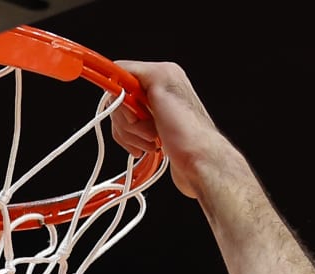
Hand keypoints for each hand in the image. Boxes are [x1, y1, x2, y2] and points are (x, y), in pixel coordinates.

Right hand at [109, 60, 238, 199]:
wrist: (199, 164)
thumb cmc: (188, 132)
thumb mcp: (161, 88)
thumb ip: (136, 72)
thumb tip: (114, 69)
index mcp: (162, 74)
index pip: (122, 74)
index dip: (121, 95)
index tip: (129, 111)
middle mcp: (159, 90)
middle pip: (120, 100)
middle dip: (129, 120)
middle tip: (148, 129)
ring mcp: (154, 112)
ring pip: (123, 119)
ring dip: (133, 135)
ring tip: (153, 141)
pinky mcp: (152, 130)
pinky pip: (128, 133)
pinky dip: (134, 142)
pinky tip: (149, 147)